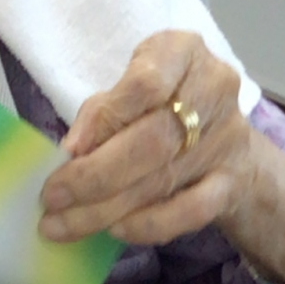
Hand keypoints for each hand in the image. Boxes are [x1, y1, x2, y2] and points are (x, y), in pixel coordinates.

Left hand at [40, 33, 284, 283]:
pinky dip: (149, 224)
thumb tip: (72, 153)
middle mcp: (213, 89)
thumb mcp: (130, 91)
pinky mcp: (231, 182)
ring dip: (105, 209)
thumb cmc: (162, 106)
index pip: (145, 85)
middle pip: (152, 139)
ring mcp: (227, 138)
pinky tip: (115, 231)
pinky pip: (191, 211)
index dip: (103, 120)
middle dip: (94, 176)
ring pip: (162, 179)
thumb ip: (102, 113)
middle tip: (52, 199)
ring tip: (61, 226)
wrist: (224, 141)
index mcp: (182, 52)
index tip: (66, 151)